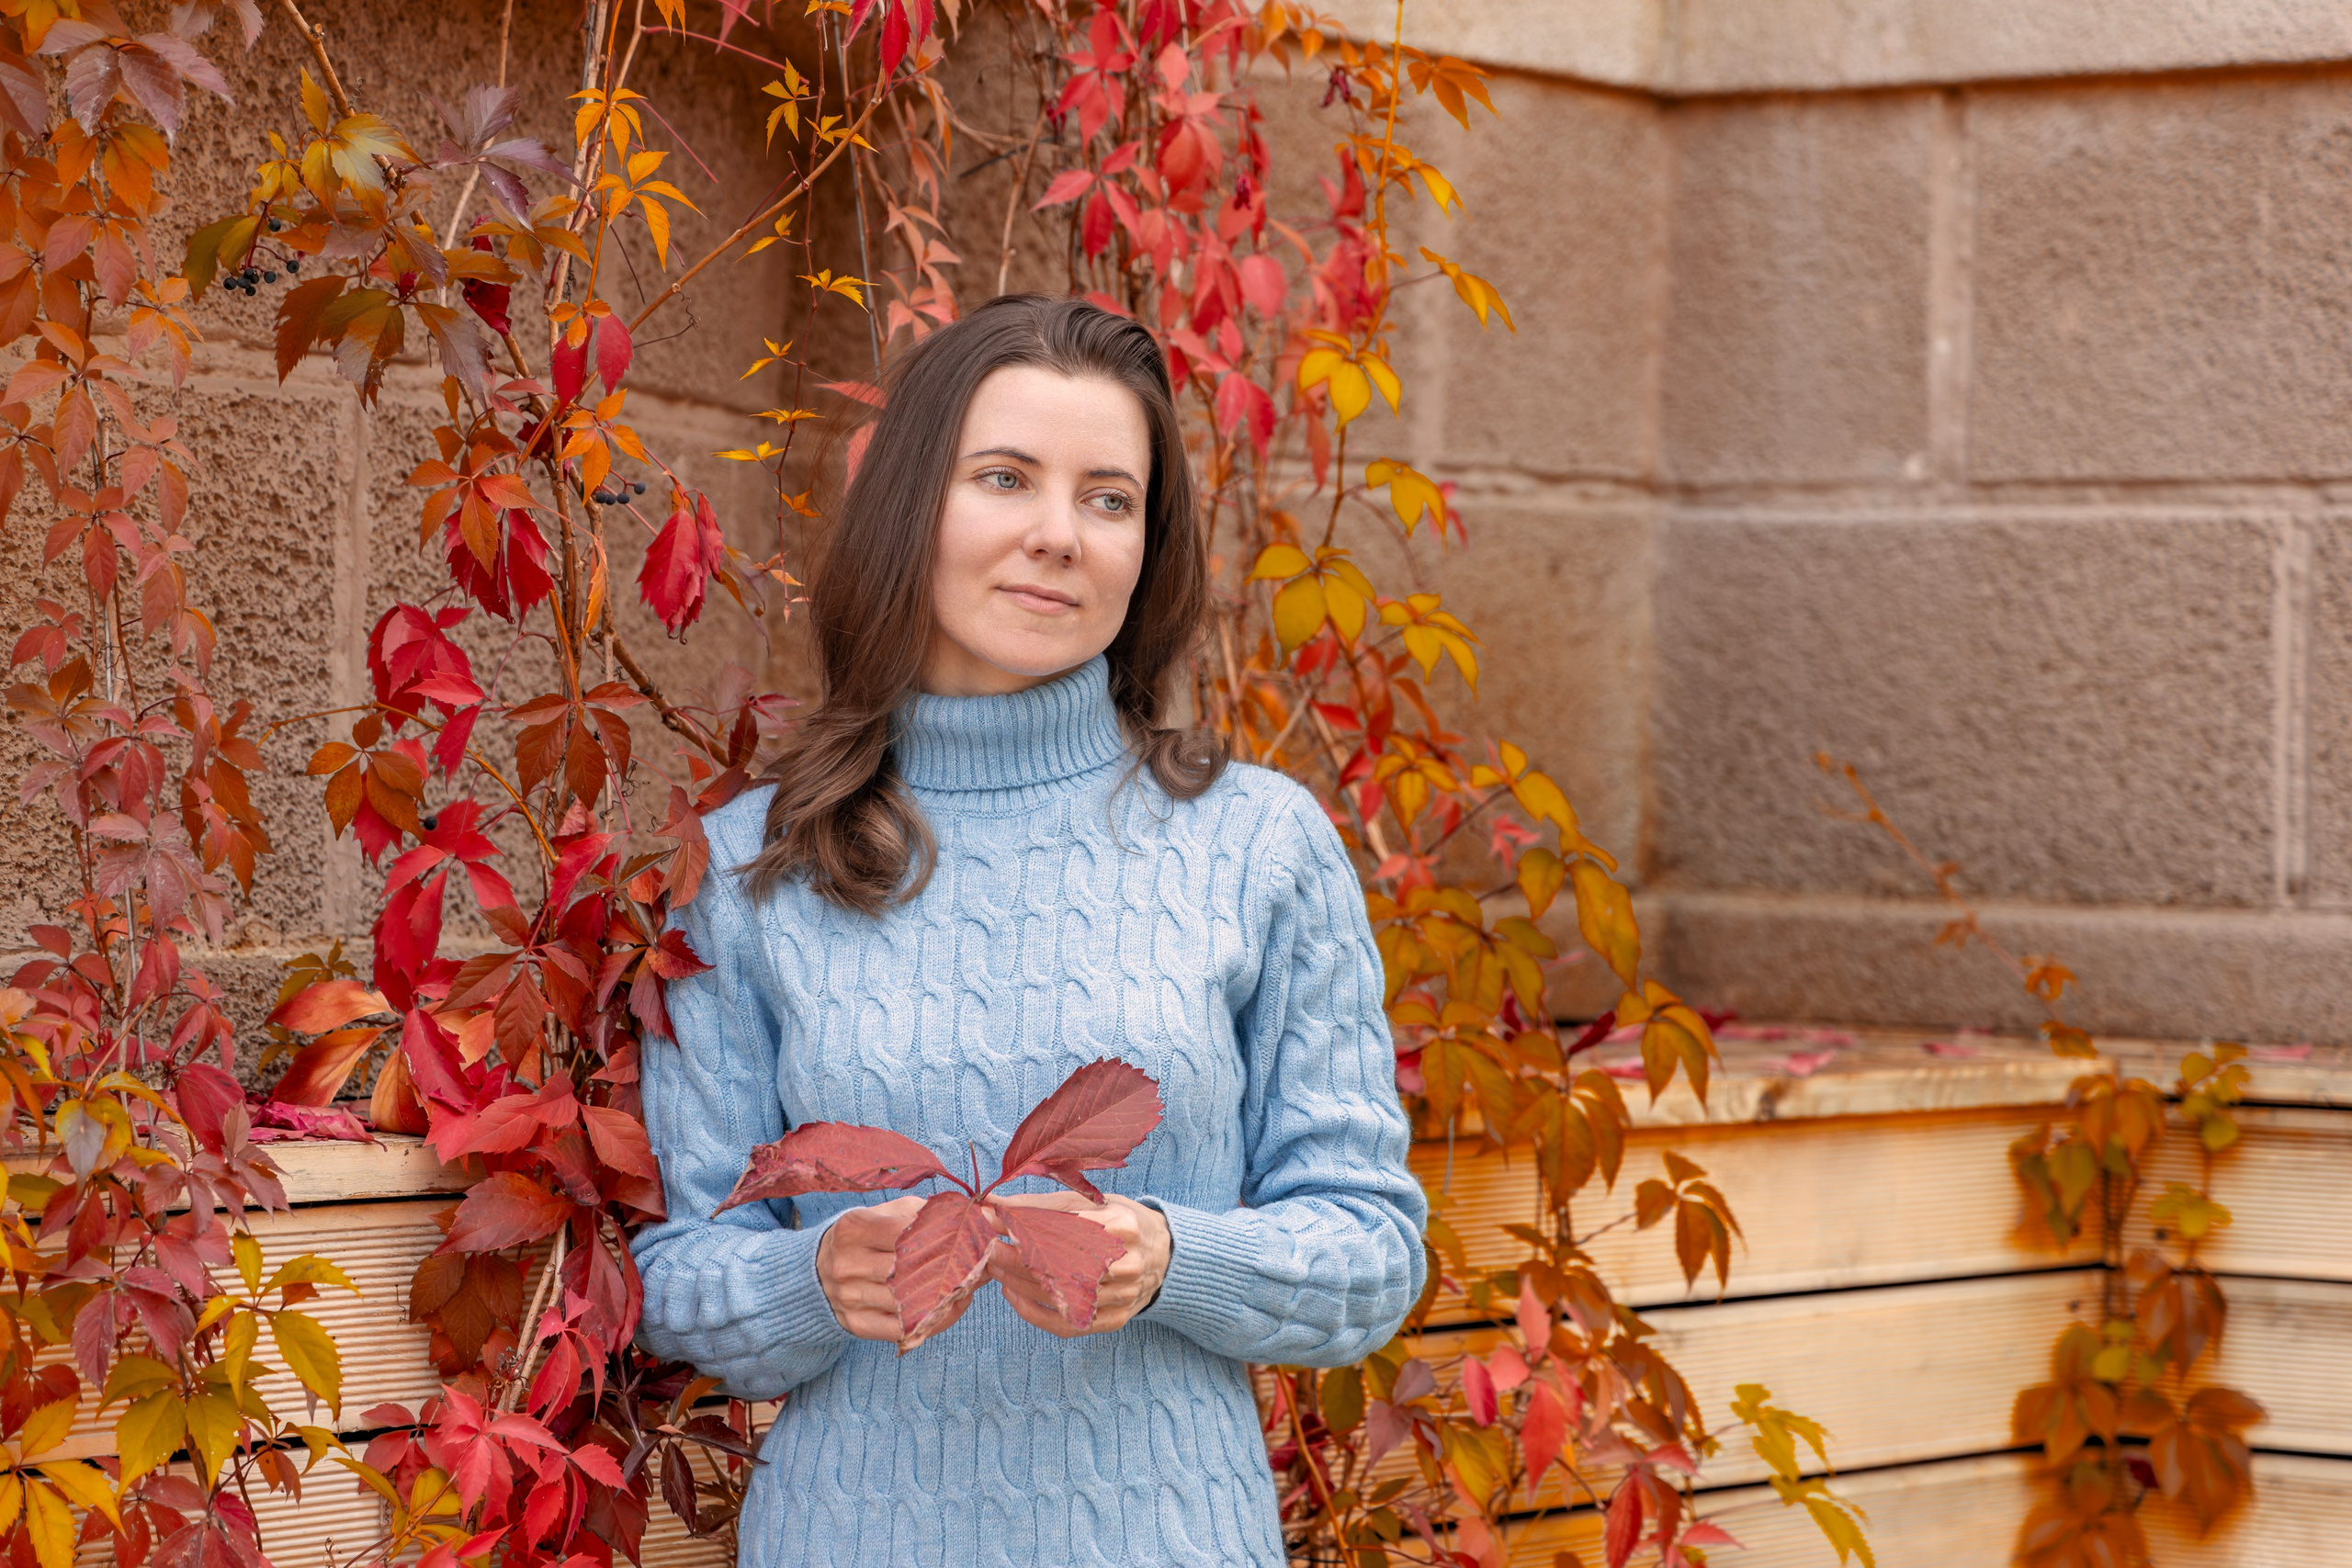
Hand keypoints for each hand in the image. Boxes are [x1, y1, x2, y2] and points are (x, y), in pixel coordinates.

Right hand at [815, 1194, 978, 1343]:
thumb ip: (924, 1212)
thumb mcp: (884, 1213)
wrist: (816, 1273)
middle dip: (951, 1267)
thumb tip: (978, 1216)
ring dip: (948, 1296)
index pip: (905, 1232)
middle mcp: (847, 1263)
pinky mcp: (856, 1324)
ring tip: (972, 1284)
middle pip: (908, 1268)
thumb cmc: (864, 1237)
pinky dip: (933, 1320)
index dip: (942, 1235)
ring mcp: (849, 1297)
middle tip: (983, 1263)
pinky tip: (952, 1306)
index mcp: (853, 1228)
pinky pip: (902, 1329)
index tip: (971, 1236)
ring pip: (908, 1301)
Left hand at [985, 1191, 1170, 1337]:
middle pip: (1059, 1267)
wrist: (1165, 1256)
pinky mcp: (1114, 1321)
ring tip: (993, 1268)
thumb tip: (995, 1205)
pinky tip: (1013, 1294)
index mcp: (1122, 1227)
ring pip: (1059, 1297)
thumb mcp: (1092, 1204)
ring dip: (1017, 1284)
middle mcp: (1126, 1265)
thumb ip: (1043, 1206)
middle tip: (984, 1249)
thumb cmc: (1121, 1223)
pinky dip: (1033, 1312)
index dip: (1024, 1230)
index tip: (991, 1224)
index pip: (1063, 1231)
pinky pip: (1066, 1323)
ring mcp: (1122, 1297)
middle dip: (1014, 1258)